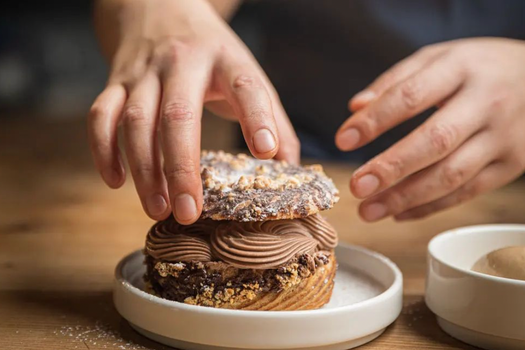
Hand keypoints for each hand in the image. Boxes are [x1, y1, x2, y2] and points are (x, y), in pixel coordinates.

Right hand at [88, 0, 299, 223]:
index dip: (256, 117)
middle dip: (182, 168)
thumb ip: (273, 119)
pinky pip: (102, 116)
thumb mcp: (247, 73)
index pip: (245, 87)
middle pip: (178, 116)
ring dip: (144, 170)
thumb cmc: (212, 54)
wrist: (159, 8)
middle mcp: (182, 63)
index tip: (265, 151)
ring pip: (136, 122)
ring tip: (159, 209)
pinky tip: (116, 182)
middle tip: (190, 211)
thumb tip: (290, 167)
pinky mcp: (116, 81)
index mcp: (226, 61)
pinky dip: (104, 151)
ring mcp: (144, 72)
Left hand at [335, 38, 524, 220]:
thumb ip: (395, 81)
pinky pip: (467, 192)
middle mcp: (487, 103)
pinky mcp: (511, 165)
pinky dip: (430, 207)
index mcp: (462, 68)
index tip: (343, 140)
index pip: (411, 96)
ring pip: (452, 175)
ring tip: (369, 210)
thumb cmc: (477, 68)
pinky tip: (399, 213)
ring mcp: (503, 137)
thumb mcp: (439, 57)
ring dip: (406, 198)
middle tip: (356, 186)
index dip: (375, 120)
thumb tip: (355, 109)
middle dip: (391, 168)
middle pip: (435, 141)